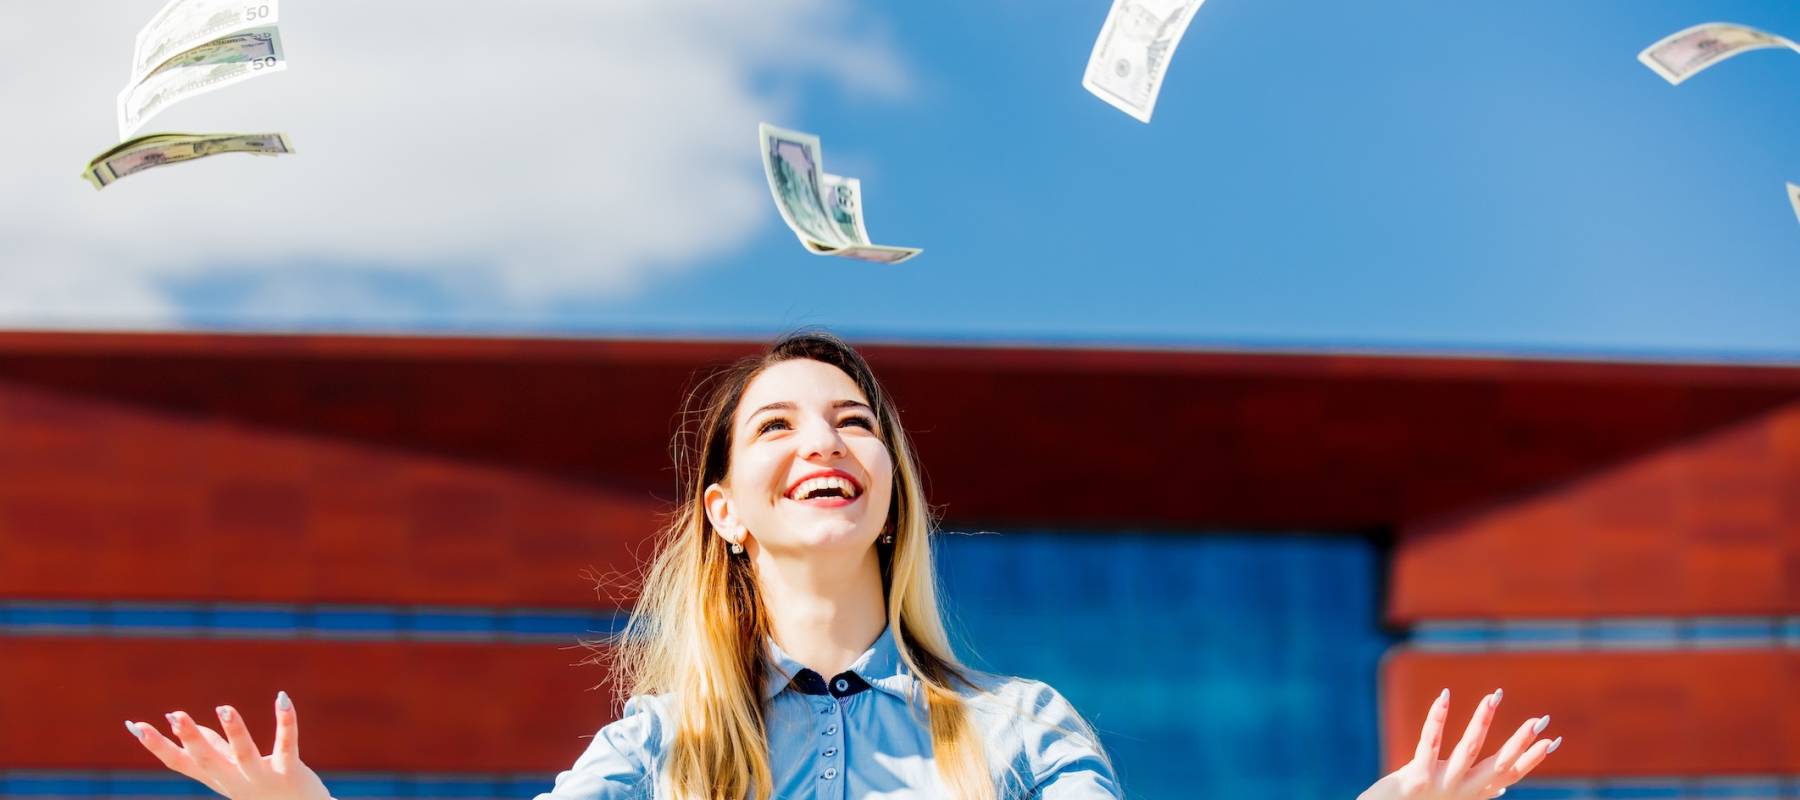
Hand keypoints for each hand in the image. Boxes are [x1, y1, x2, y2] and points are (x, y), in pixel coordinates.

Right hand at [126, 691, 330, 799]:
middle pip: (208, 760)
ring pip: (245, 754)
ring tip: (224, 708)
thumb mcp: (233, 771)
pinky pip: (287, 745)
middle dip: (191, 738)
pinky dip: (286, 722)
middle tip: (175, 715)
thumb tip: (189, 728)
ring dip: (234, 731)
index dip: (157, 746)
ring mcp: (262, 778)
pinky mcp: (290, 771)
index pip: (181, 763)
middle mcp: (235, 780)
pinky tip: (283, 699)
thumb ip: (215, 749)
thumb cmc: (264, 790)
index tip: (135, 725)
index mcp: (217, 777)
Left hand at [1358, 689, 1561, 799]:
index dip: (1532, 759)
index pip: (1510, 775)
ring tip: (1494, 697)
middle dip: (1520, 742)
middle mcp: (1462, 792)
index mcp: (1472, 794)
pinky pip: (1429, 744)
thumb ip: (1477, 792)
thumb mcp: (1453, 799)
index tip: (1554, 740)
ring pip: (1468, 749)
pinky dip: (1437, 720)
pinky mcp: (1416, 778)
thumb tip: (1503, 787)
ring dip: (1483, 721)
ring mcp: (1441, 785)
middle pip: (1498, 764)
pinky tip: (1444, 697)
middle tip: (1540, 719)